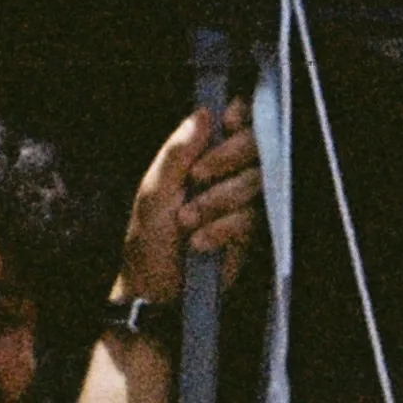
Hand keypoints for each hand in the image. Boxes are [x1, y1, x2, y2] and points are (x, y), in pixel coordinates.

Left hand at [117, 104, 264, 313]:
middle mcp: (226, 173)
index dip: (240, 115)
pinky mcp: (251, 231)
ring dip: (217, 201)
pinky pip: (251, 217)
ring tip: (187, 222)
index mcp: (200, 156)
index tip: (228, 123)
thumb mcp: (154, 191)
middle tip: (197, 177)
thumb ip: (178, 152)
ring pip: (254, 182)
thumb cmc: (148, 238)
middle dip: (227, 158)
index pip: (234, 120)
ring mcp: (240, 201)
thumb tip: (204, 113)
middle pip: (254, 145)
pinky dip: (223, 228)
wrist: (157, 290)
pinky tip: (200, 242)